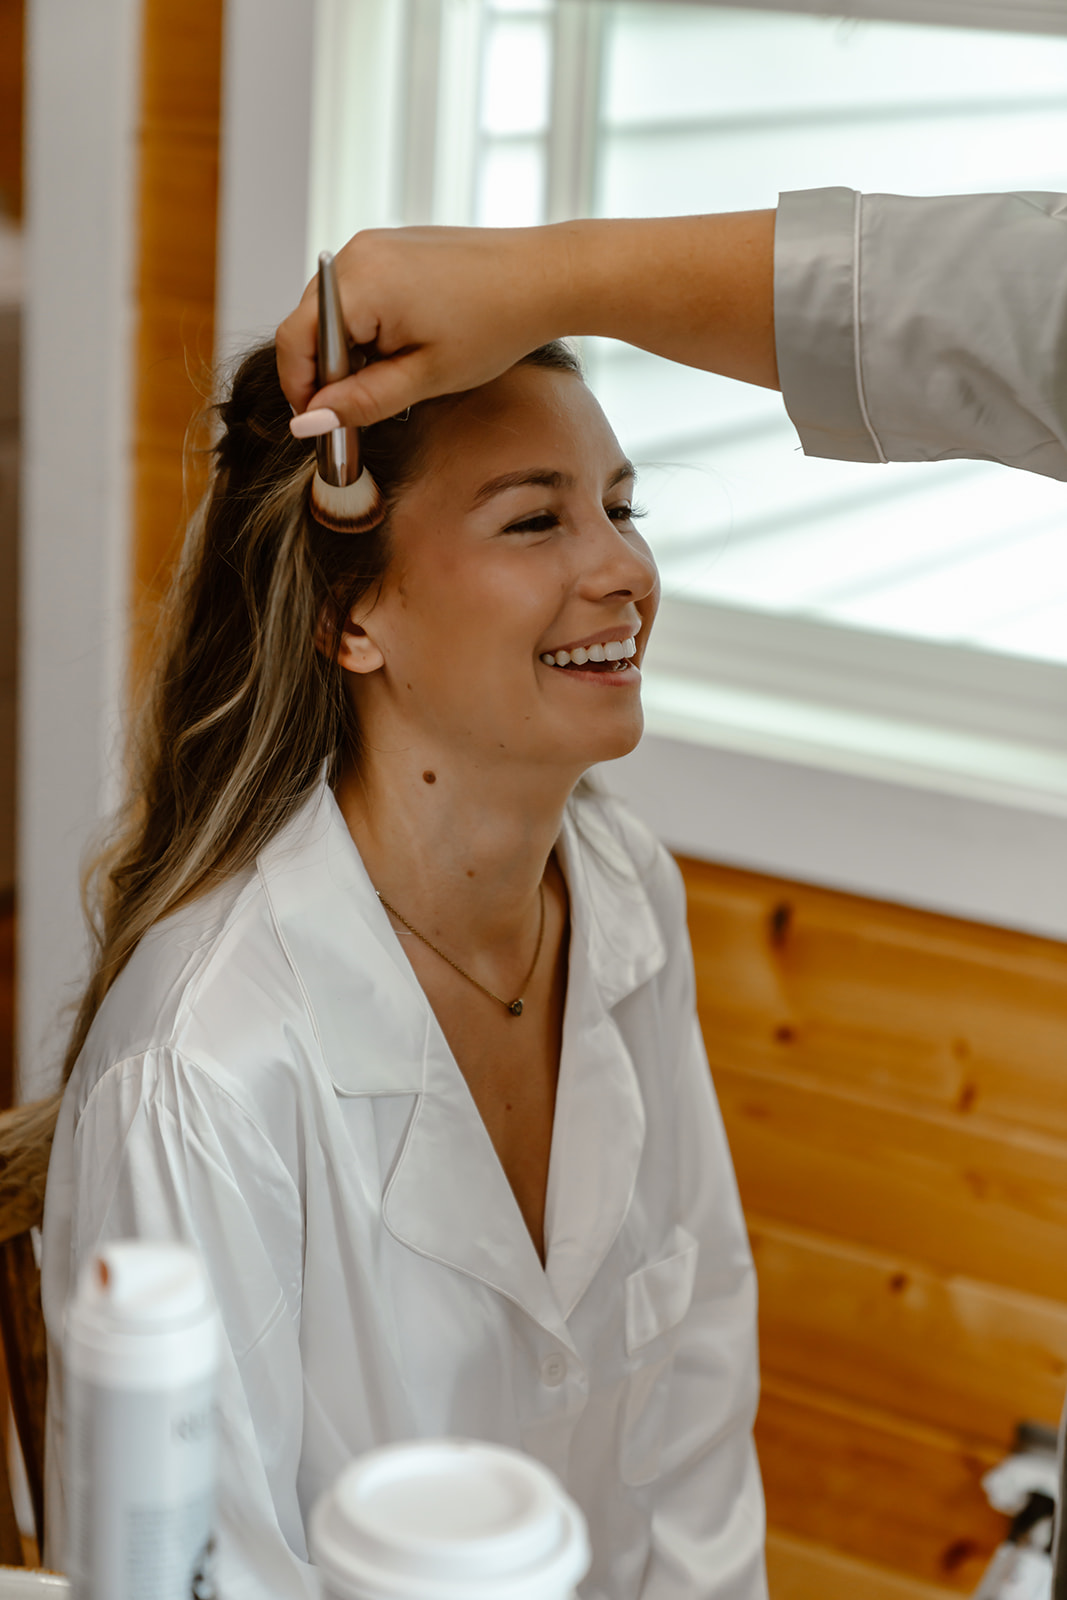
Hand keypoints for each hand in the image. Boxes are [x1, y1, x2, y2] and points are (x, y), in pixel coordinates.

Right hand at [276, 224, 575, 427]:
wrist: (545, 277)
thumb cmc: (494, 326)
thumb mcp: (424, 379)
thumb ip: (361, 402)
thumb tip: (308, 423)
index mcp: (360, 284)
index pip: (296, 340)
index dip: (300, 388)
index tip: (319, 425)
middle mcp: (358, 253)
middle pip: (310, 324)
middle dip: (326, 372)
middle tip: (357, 412)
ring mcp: (375, 244)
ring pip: (334, 310)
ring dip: (349, 350)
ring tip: (394, 378)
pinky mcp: (392, 245)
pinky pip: (359, 292)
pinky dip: (367, 326)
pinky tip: (405, 347)